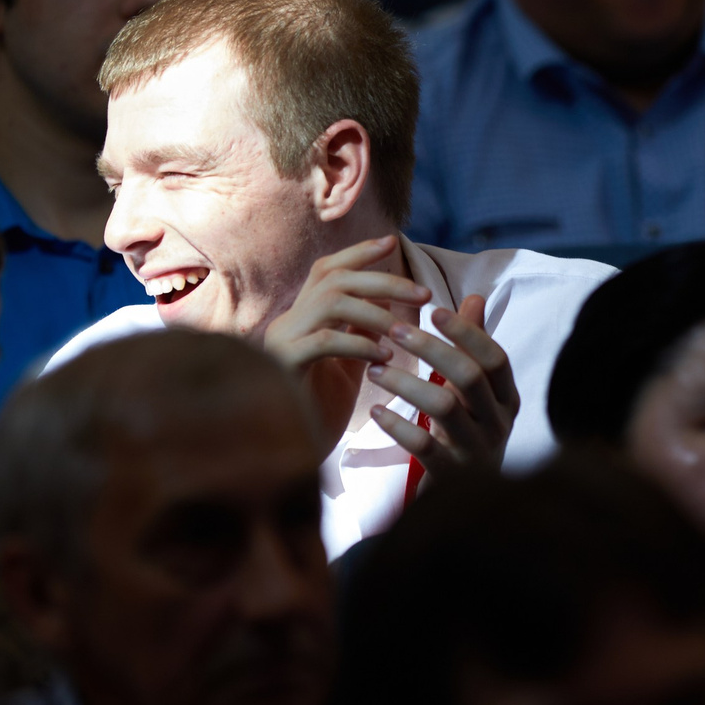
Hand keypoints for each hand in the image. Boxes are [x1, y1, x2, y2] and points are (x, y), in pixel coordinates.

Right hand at [262, 235, 431, 435]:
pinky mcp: (284, 369)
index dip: (358, 253)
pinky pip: (323, 342)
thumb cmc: (318, 413)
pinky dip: (358, 344)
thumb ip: (364, 336)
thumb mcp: (347, 367)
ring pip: (329, 302)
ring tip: (406, 330)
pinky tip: (384, 358)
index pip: (327, 270)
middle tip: (423, 294)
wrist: (285, 461)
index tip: (392, 243)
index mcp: (301, 319)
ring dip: (375, 311)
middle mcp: (287, 323)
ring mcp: (281, 343)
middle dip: (382, 279)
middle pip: (332, 277)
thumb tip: (390, 307)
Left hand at [367, 293, 518, 477]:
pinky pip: (424, 445)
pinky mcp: (451, 476)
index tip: (433, 308)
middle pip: (469, 376)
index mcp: (508, 400)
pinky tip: (375, 411)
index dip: (466, 331)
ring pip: (444, 407)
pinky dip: (397, 425)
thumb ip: (474, 347)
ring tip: (374, 369)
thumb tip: (475, 296)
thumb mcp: (473, 394)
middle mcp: (500, 424)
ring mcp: (477, 452)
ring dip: (406, 382)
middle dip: (430, 348)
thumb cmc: (464, 435)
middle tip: (393, 329)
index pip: (495, 357)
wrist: (464, 506)